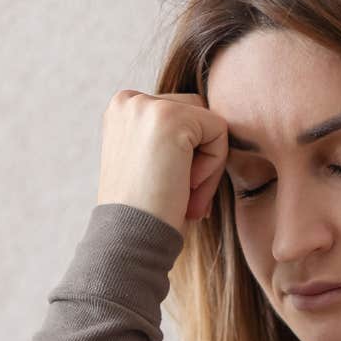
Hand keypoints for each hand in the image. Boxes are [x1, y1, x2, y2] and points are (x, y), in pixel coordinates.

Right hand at [95, 89, 230, 240]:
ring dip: (207, 164)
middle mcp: (130, 100)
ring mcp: (148, 105)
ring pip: (210, 123)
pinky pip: (219, 132)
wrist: (127, 240)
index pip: (180, 115)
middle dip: (198, 158)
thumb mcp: (148, 163)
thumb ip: (170, 138)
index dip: (186, 155)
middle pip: (197, 113)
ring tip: (184, 194)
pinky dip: (213, 167)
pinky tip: (186, 188)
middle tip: (183, 196)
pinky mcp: (171, 118)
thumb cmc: (143, 212)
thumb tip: (214, 128)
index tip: (171, 189)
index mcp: (121, 109)